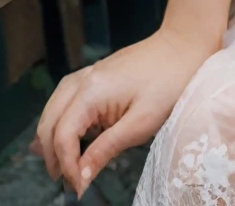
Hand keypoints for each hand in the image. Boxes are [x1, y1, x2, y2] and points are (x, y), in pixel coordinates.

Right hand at [30, 26, 215, 194]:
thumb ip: (104, 150)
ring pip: (54, 107)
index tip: (77, 189)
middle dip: (52, 155)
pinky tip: (70, 133)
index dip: (66, 166)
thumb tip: (79, 179)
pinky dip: (61, 118)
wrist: (184, 44)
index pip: (62, 136)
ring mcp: (88, 73)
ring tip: (61, 163)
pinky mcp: (97, 73)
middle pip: (50, 121)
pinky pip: (66, 97)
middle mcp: (83, 80)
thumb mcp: (140, 124)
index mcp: (91, 92)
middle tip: (66, 180)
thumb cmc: (169, 84)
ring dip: (51, 136)